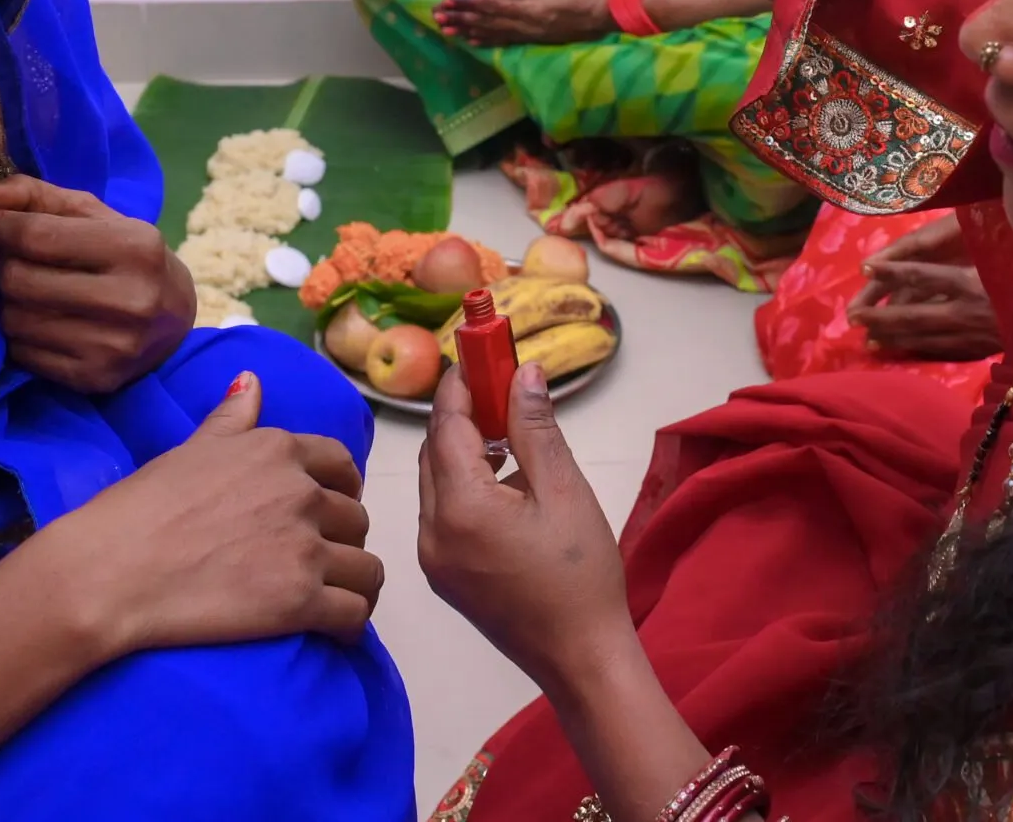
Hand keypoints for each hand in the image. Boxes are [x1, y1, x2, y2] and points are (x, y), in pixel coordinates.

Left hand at [0, 175, 195, 393]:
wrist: (176, 321)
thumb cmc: (128, 257)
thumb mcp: (94, 215)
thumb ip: (32, 197)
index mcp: (133, 246)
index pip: (36, 235)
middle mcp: (128, 299)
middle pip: (17, 280)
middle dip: (3, 266)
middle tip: (14, 261)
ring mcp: (112, 345)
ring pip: (13, 319)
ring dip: (8, 302)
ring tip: (31, 293)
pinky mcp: (95, 378)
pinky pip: (21, 354)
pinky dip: (18, 335)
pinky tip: (40, 323)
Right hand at [31, 371, 383, 658]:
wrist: (110, 570)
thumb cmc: (140, 509)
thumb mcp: (189, 450)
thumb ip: (230, 418)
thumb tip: (251, 380)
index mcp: (278, 451)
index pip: (342, 465)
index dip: (342, 490)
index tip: (328, 512)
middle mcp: (302, 494)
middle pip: (357, 519)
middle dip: (343, 540)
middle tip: (318, 561)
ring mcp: (305, 548)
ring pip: (366, 568)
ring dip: (355, 584)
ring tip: (335, 598)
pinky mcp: (300, 602)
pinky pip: (355, 614)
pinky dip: (351, 625)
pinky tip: (335, 631)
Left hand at [417, 361, 632, 697]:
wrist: (580, 657)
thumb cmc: (581, 575)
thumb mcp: (564, 491)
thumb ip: (535, 428)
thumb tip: (522, 372)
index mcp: (460, 509)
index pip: (446, 428)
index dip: (461, 386)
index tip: (480, 355)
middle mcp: (431, 532)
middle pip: (433, 453)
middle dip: (461, 414)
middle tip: (498, 385)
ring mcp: (433, 558)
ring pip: (434, 482)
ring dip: (462, 449)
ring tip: (506, 429)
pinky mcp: (443, 575)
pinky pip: (441, 512)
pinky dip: (462, 484)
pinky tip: (502, 479)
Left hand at [435, 0, 617, 46]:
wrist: (608, 15)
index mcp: (533, 10)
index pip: (494, 6)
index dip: (470, 2)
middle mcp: (528, 27)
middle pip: (488, 22)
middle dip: (461, 17)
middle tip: (437, 15)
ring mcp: (531, 36)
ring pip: (493, 33)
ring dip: (467, 31)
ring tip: (445, 30)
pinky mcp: (535, 40)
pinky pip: (505, 41)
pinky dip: (486, 40)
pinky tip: (472, 41)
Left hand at [846, 215, 1001, 360]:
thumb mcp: (1008, 249)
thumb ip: (979, 240)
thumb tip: (952, 228)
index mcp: (975, 282)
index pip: (924, 275)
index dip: (894, 272)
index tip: (866, 267)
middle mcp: (969, 311)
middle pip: (915, 314)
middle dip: (881, 316)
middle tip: (851, 316)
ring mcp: (975, 334)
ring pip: (925, 336)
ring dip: (893, 337)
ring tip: (866, 337)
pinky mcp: (982, 348)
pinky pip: (942, 350)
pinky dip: (917, 349)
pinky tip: (898, 349)